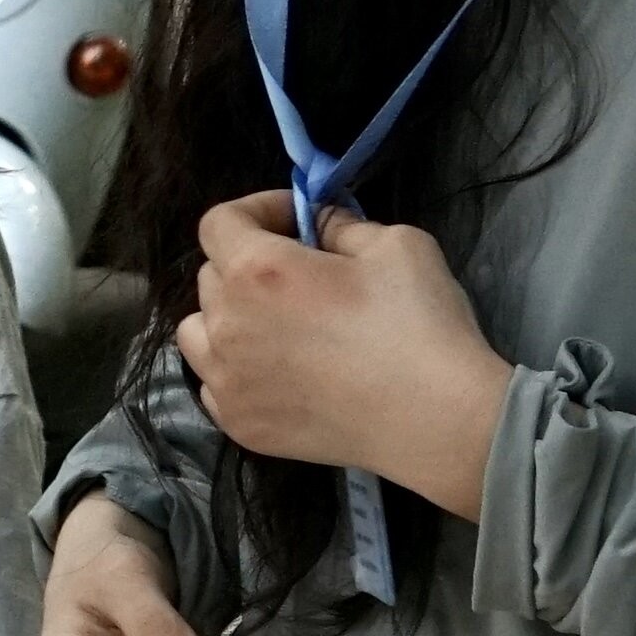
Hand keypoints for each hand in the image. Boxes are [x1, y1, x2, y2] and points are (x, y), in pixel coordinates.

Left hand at [170, 192, 514, 514]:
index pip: (218, 222)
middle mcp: (226, 324)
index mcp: (256, 271)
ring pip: (198, 331)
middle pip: (210, 276)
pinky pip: (214, 383)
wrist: (436, 419)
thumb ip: (341, 224)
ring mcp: (227, 381)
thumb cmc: (419, 324)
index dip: (256, 210)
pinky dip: (234, 368)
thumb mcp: (395, 245)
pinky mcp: (240, 425)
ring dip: (227, 317)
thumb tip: (316, 223)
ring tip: (276, 324)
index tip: (296, 221)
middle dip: (248, 262)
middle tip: (301, 274)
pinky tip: (277, 371)